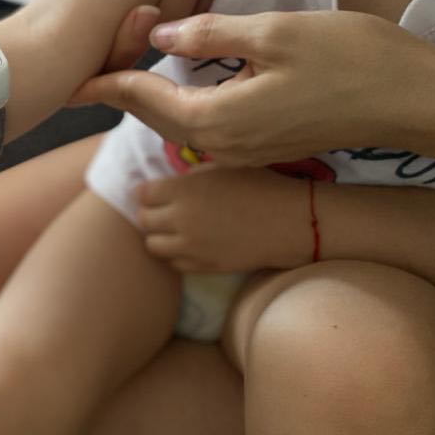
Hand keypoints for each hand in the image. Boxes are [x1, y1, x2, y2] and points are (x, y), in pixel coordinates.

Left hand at [71, 10, 434, 165]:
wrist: (412, 101)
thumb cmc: (352, 60)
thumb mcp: (276, 33)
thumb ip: (210, 34)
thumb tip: (159, 35)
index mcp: (219, 120)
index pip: (143, 98)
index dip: (106, 82)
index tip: (72, 76)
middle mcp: (223, 146)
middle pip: (153, 117)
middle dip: (120, 90)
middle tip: (88, 69)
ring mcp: (243, 153)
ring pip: (176, 126)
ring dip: (147, 99)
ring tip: (120, 72)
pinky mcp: (262, 148)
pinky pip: (202, 130)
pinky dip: (177, 108)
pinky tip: (172, 87)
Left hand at [136, 166, 309, 273]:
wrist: (293, 221)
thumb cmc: (261, 185)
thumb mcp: (221, 167)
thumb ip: (189, 178)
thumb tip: (169, 186)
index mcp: (183, 189)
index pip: (142, 193)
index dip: (147, 192)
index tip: (155, 192)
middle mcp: (181, 218)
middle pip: (143, 219)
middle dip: (150, 213)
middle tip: (163, 210)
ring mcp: (191, 246)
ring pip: (152, 245)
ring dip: (158, 236)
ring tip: (173, 230)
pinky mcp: (204, 266)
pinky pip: (174, 264)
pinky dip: (176, 255)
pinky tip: (189, 245)